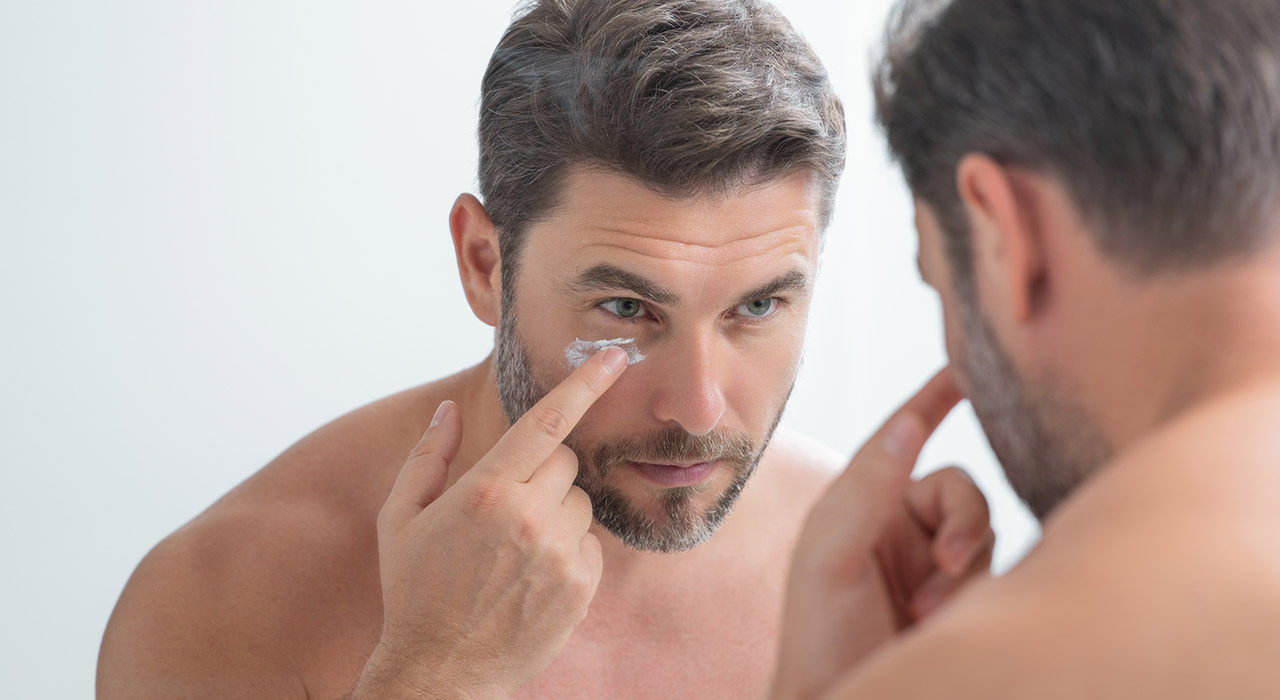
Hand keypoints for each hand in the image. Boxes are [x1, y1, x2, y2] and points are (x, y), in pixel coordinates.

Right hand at [354, 347, 628, 699]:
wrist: (440, 672)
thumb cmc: (414, 591)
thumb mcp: (400, 519)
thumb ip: (427, 457)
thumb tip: (447, 410)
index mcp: (484, 491)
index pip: (547, 422)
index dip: (586, 384)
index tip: (617, 357)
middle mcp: (528, 517)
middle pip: (565, 461)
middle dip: (543, 472)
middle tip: (509, 506)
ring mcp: (558, 554)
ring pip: (580, 502)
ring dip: (556, 512)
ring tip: (515, 550)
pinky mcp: (580, 586)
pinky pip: (591, 543)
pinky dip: (568, 550)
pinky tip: (532, 575)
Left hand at [771, 368, 994, 699]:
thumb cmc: (819, 635)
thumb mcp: (830, 555)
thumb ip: (867, 488)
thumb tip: (906, 423)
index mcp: (864, 502)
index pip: (904, 437)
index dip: (933, 400)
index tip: (964, 366)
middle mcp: (901, 524)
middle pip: (963, 488)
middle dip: (960, 526)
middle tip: (942, 570)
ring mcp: (935, 562)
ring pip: (985, 532)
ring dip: (963, 569)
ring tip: (926, 613)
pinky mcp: (965, 598)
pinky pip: (997, 570)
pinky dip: (975, 590)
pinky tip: (941, 622)